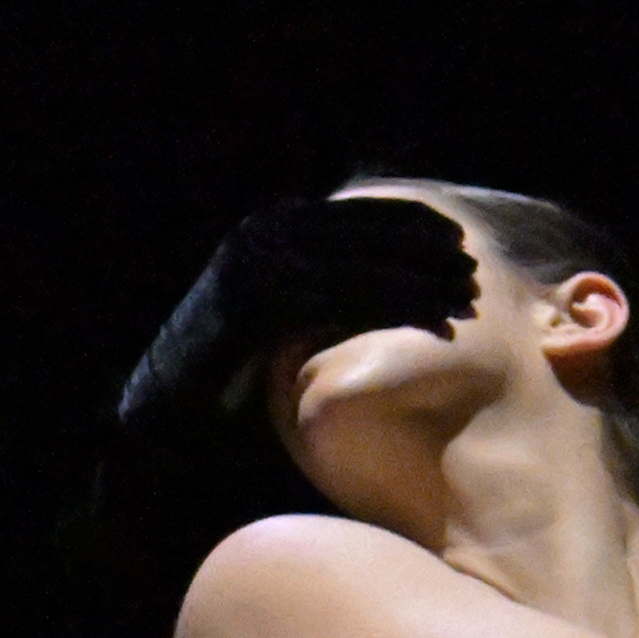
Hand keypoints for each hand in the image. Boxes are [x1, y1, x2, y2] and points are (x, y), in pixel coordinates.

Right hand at [116, 192, 483, 434]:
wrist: (163, 421)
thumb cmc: (227, 386)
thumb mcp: (282, 327)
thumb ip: (319, 298)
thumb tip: (375, 291)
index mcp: (272, 231)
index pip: (354, 216)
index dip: (409, 226)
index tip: (459, 243)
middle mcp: (262, 236)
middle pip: (361, 231)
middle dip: (421, 247)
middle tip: (474, 267)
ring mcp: (255, 263)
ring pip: (357, 262)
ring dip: (417, 277)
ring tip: (465, 296)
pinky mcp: (254, 300)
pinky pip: (340, 297)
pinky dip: (391, 307)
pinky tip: (434, 323)